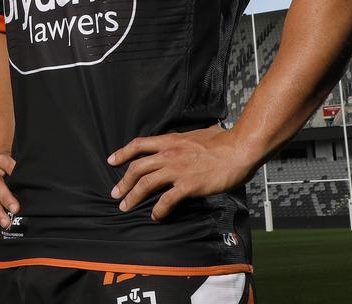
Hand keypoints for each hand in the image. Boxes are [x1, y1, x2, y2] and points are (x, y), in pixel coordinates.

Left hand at [107, 126, 254, 220]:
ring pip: (146, 184)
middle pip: (137, 168)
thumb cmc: (223, 142)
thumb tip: (187, 141)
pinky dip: (158, 210)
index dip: (122, 153)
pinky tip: (156, 216)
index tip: (112, 160)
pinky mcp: (188, 185)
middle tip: (115, 194)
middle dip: (123, 182)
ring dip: (133, 197)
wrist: (239, 149)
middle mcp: (169, 154)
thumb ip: (186, 140)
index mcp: (170, 140)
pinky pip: (166, 201)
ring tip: (125, 206)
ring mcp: (177, 170)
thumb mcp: (197, 134)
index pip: (139, 144)